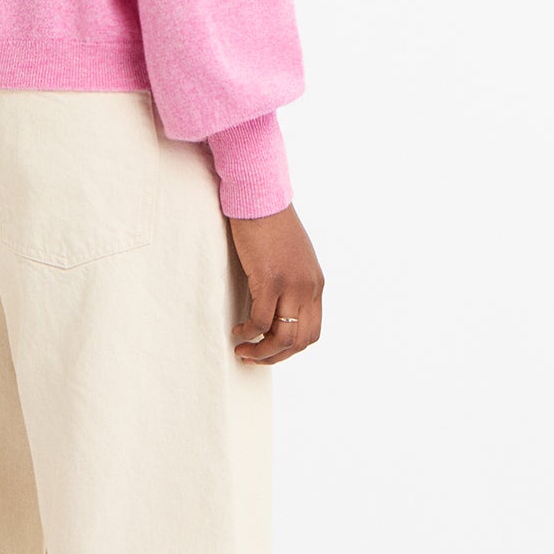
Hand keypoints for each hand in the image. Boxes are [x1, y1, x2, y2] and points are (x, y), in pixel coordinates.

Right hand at [229, 205, 322, 363]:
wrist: (259, 197)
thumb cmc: (269, 223)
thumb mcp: (291, 257)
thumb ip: (291, 281)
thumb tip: (277, 304)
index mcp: (315, 284)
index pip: (312, 331)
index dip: (289, 348)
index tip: (268, 349)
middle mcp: (309, 288)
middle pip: (299, 340)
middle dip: (275, 356)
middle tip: (252, 357)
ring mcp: (292, 284)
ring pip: (282, 337)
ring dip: (262, 351)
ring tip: (243, 349)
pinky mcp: (270, 279)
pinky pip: (261, 320)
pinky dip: (249, 331)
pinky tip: (237, 329)